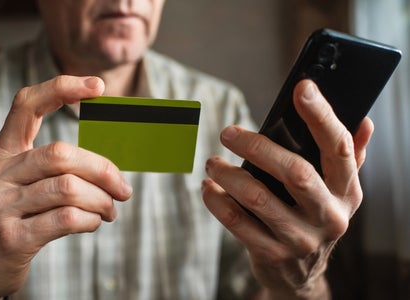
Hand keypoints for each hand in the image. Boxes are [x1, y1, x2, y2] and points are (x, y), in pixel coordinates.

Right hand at [0, 76, 132, 298]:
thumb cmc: (18, 219)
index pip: (26, 105)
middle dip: (103, 170)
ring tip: (110, 210)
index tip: (97, 87)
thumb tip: (111, 167)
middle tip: (123, 189)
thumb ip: (58, 170)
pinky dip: (91, 219)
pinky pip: (67, 218)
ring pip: (69, 188)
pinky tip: (94, 222)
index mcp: (1, 154)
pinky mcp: (12, 237)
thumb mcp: (27, 187)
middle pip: (62, 153)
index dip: (61, 88)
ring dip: (102, 200)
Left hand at [202, 79, 373, 298]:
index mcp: (347, 192)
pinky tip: (208, 187)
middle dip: (258, 147)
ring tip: (213, 161)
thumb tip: (364, 121)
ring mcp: (300, 238)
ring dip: (228, 174)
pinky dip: (217, 200)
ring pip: (258, 198)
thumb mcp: (339, 191)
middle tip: (228, 132)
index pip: (339, 148)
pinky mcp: (271, 254)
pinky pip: (236, 222)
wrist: (301, 275)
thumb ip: (350, 157)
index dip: (322, 115)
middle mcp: (329, 216)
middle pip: (295, 172)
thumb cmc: (315, 217)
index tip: (302, 88)